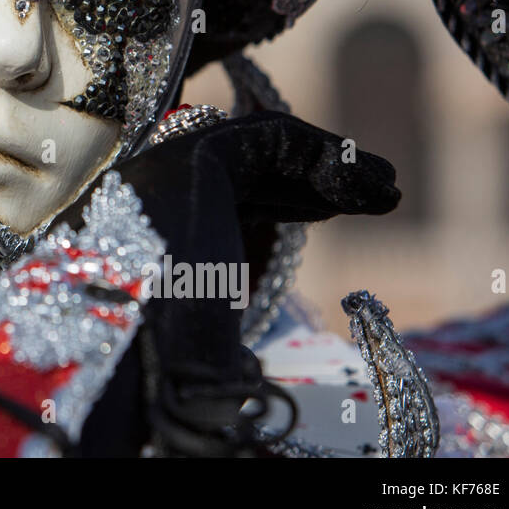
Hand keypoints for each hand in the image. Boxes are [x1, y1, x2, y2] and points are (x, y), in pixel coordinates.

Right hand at [80, 110, 399, 455]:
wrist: (121, 354)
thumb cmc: (158, 370)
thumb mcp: (202, 355)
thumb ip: (224, 350)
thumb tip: (251, 373)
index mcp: (148, 233)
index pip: (226, 194)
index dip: (288, 198)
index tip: (335, 213)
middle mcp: (151, 193)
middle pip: (247, 168)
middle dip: (315, 180)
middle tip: (377, 196)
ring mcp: (166, 169)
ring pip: (260, 147)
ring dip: (329, 164)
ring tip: (387, 188)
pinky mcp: (193, 155)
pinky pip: (268, 136)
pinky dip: (323, 151)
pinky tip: (367, 181)